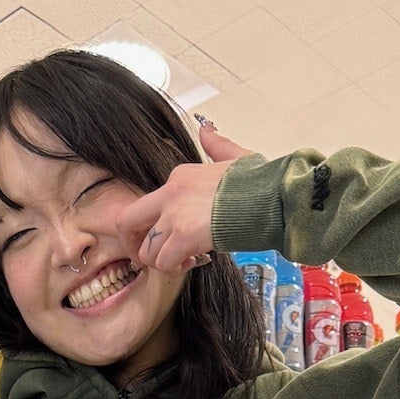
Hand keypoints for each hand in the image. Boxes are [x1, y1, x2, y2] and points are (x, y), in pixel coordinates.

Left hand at [118, 124, 251, 274]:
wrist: (272, 196)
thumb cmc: (260, 182)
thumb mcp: (235, 156)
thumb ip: (217, 145)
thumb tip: (207, 128)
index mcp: (179, 176)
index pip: (149, 205)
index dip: (156, 226)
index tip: (174, 237)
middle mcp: (170, 193)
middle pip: (127, 221)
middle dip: (132, 244)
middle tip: (149, 258)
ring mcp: (174, 214)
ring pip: (146, 250)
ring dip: (162, 262)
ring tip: (185, 262)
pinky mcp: (183, 235)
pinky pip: (163, 263)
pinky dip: (174, 270)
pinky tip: (193, 263)